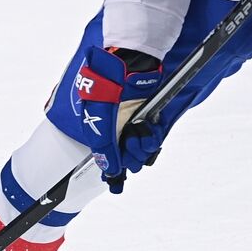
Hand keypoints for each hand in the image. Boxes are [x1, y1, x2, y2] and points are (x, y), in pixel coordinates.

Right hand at [72, 47, 164, 193]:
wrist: (129, 64)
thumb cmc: (107, 89)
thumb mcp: (100, 121)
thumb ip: (105, 148)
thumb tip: (111, 172)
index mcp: (98, 131)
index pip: (107, 159)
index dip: (113, 174)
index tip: (117, 186)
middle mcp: (115, 131)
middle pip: (126, 159)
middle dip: (130, 157)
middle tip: (131, 144)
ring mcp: (131, 125)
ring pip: (140, 151)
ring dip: (143, 148)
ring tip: (141, 135)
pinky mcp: (148, 118)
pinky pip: (152, 139)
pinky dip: (152, 138)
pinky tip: (149, 129)